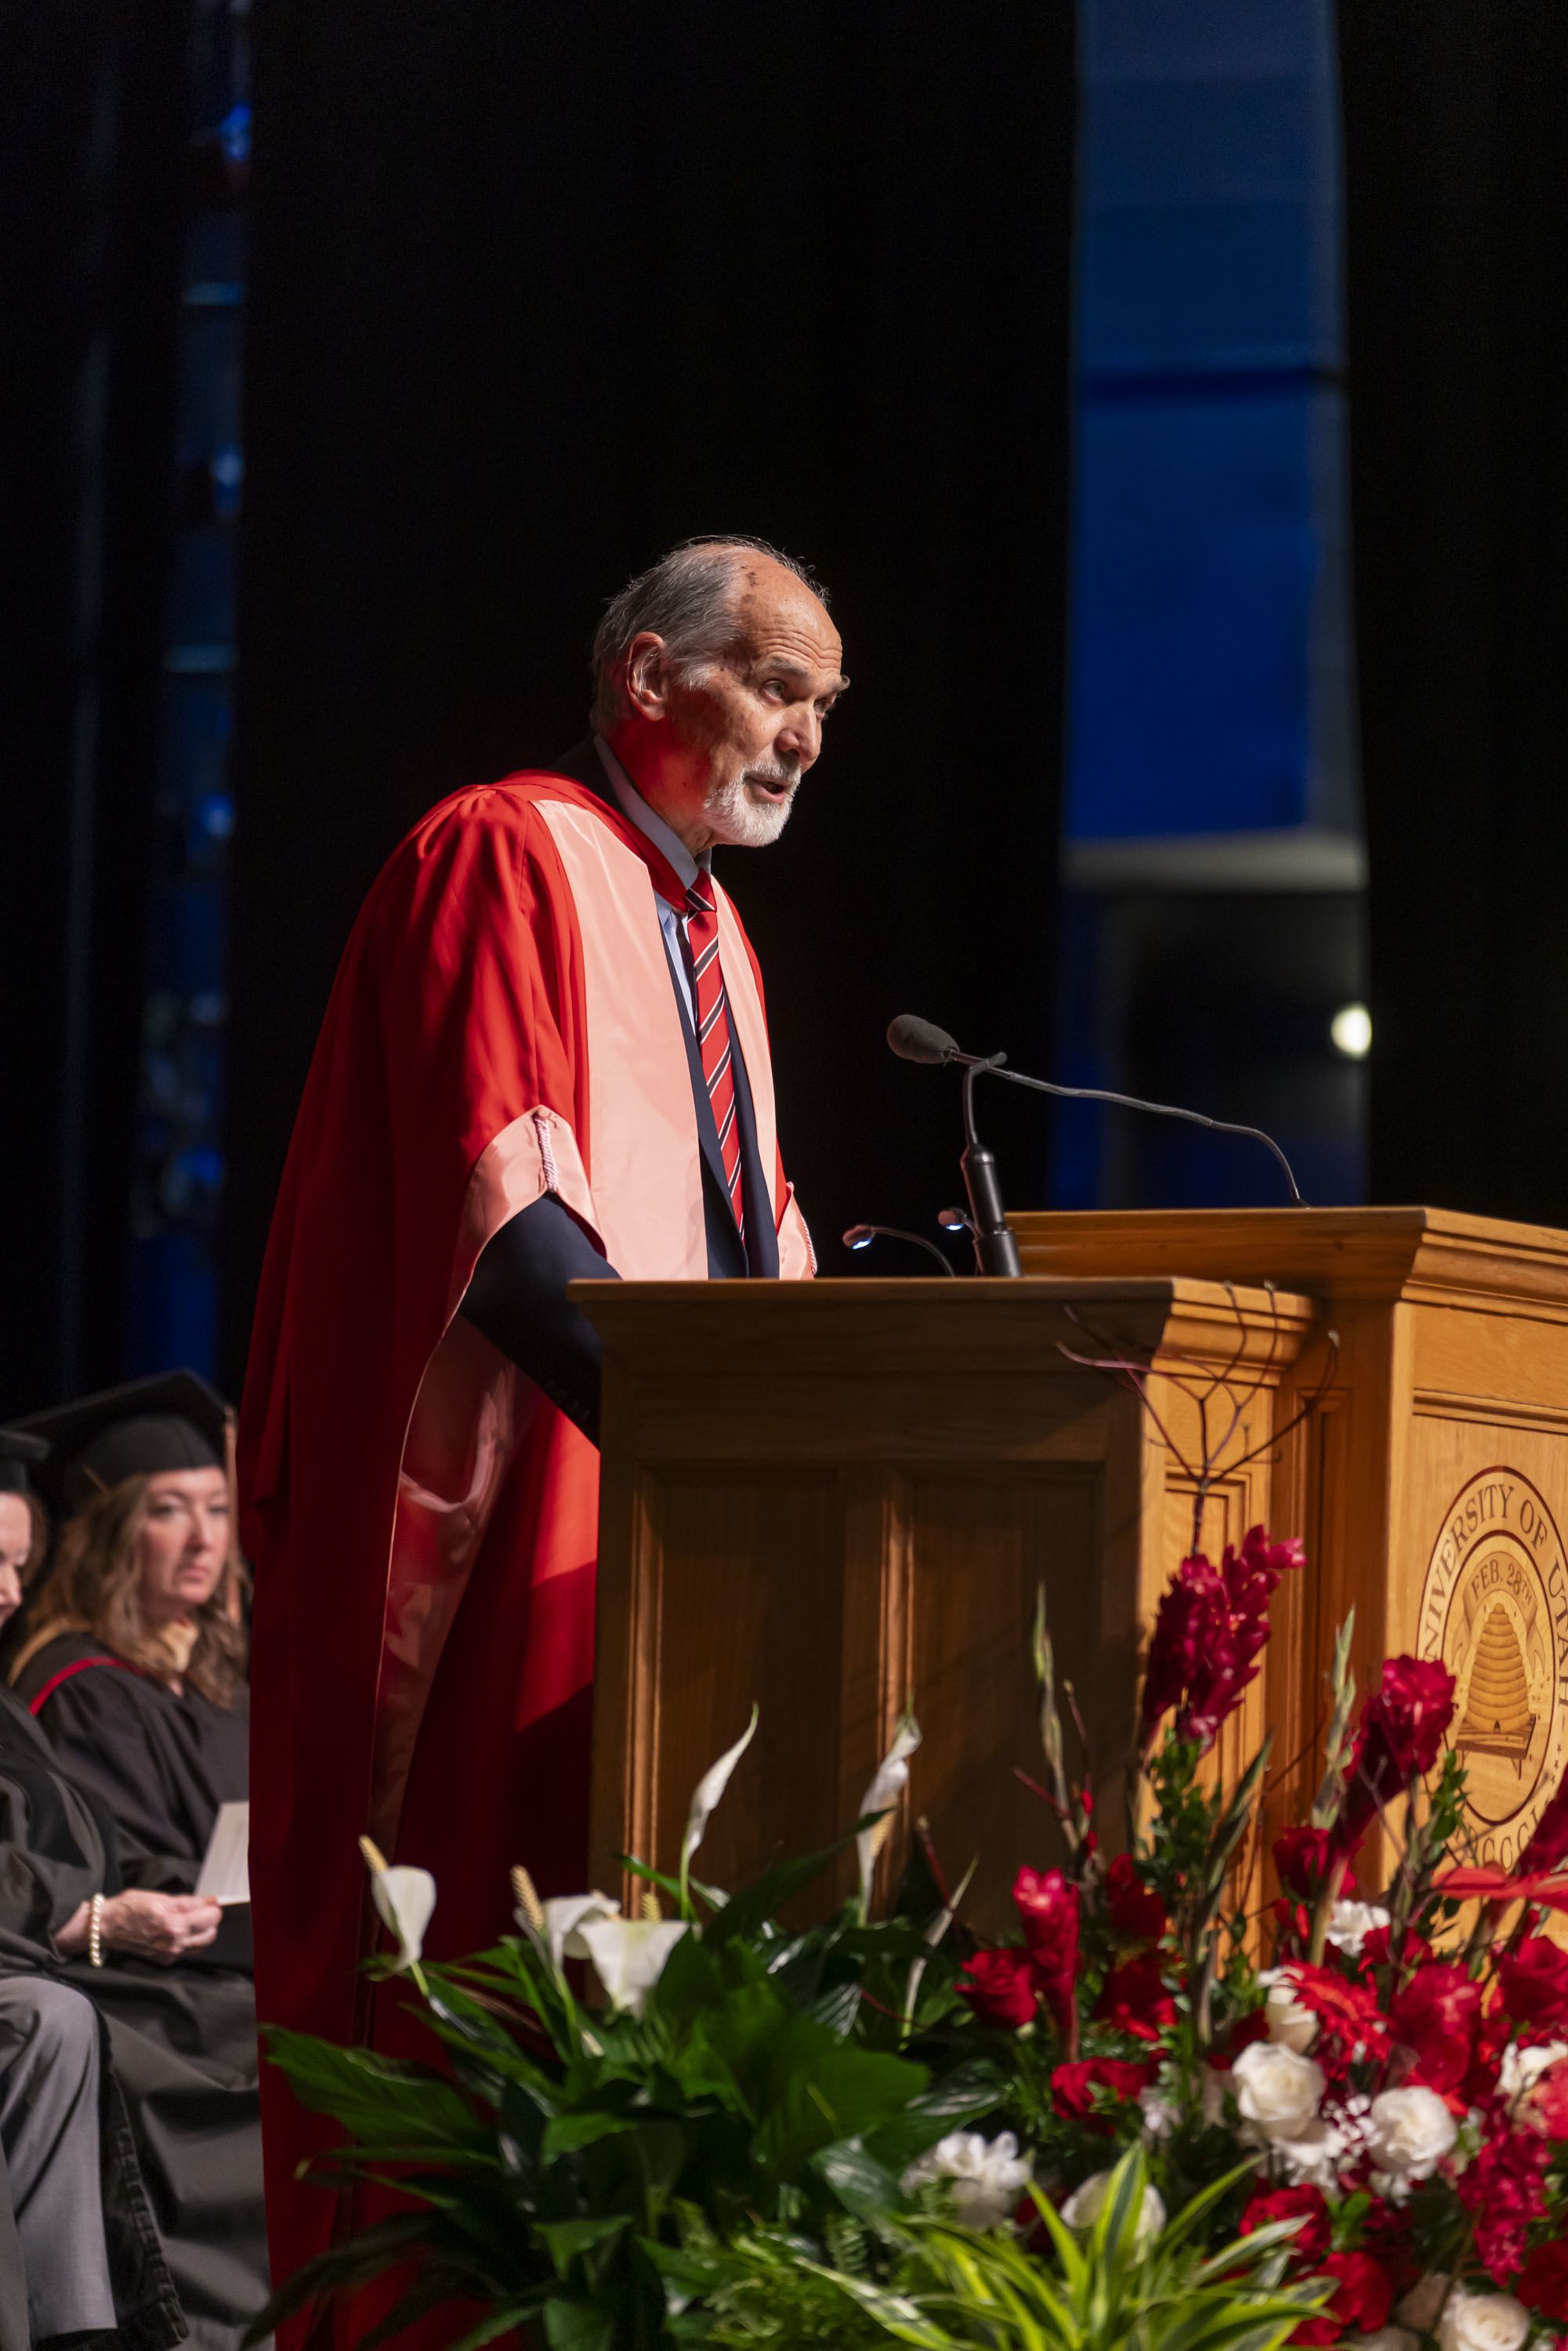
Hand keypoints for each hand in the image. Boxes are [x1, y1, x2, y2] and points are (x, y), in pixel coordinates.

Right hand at [101, 1890, 222, 1963]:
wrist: (107, 1927)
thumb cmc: (130, 1908)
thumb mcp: (161, 1898)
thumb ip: (189, 1902)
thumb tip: (211, 1900)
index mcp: (174, 1926)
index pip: (210, 1918)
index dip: (213, 1907)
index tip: (211, 1902)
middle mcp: (174, 1944)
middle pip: (210, 1934)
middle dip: (211, 1920)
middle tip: (203, 1909)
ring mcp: (170, 1955)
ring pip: (202, 1945)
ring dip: (204, 1931)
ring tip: (194, 1919)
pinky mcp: (165, 1961)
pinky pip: (189, 1952)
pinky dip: (193, 1941)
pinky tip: (185, 1931)